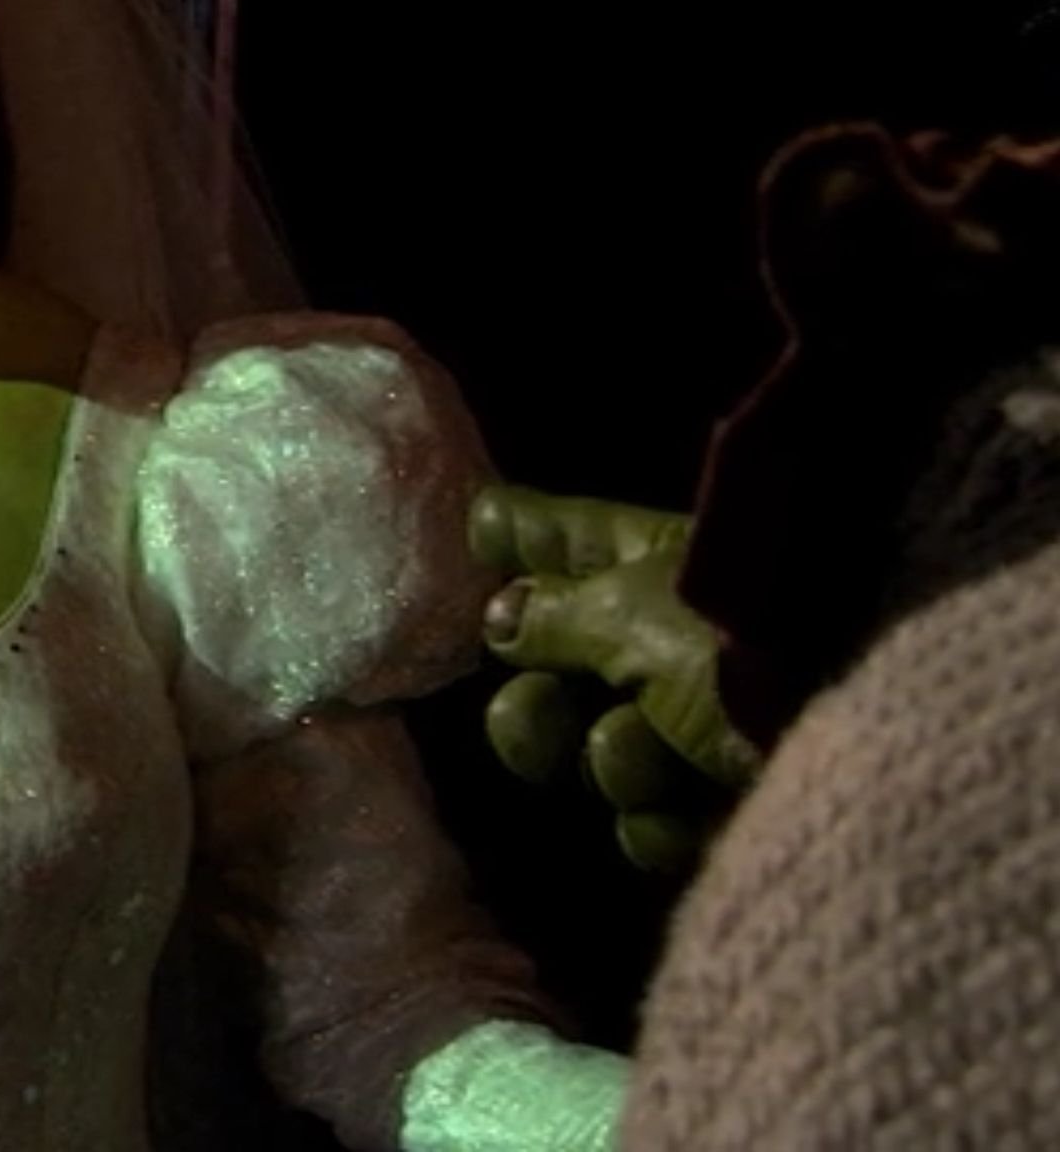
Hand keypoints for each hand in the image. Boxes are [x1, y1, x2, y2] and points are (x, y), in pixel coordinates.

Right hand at [469, 485, 761, 874]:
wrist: (879, 750)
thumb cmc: (748, 649)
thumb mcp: (634, 615)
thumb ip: (553, 616)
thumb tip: (500, 616)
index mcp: (653, 563)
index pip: (563, 537)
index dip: (515, 539)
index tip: (478, 537)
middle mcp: (670, 635)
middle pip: (559, 667)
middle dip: (539, 705)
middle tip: (544, 712)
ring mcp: (698, 721)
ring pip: (597, 752)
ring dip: (613, 759)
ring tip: (654, 759)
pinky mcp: (724, 803)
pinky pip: (647, 819)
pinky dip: (657, 821)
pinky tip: (682, 814)